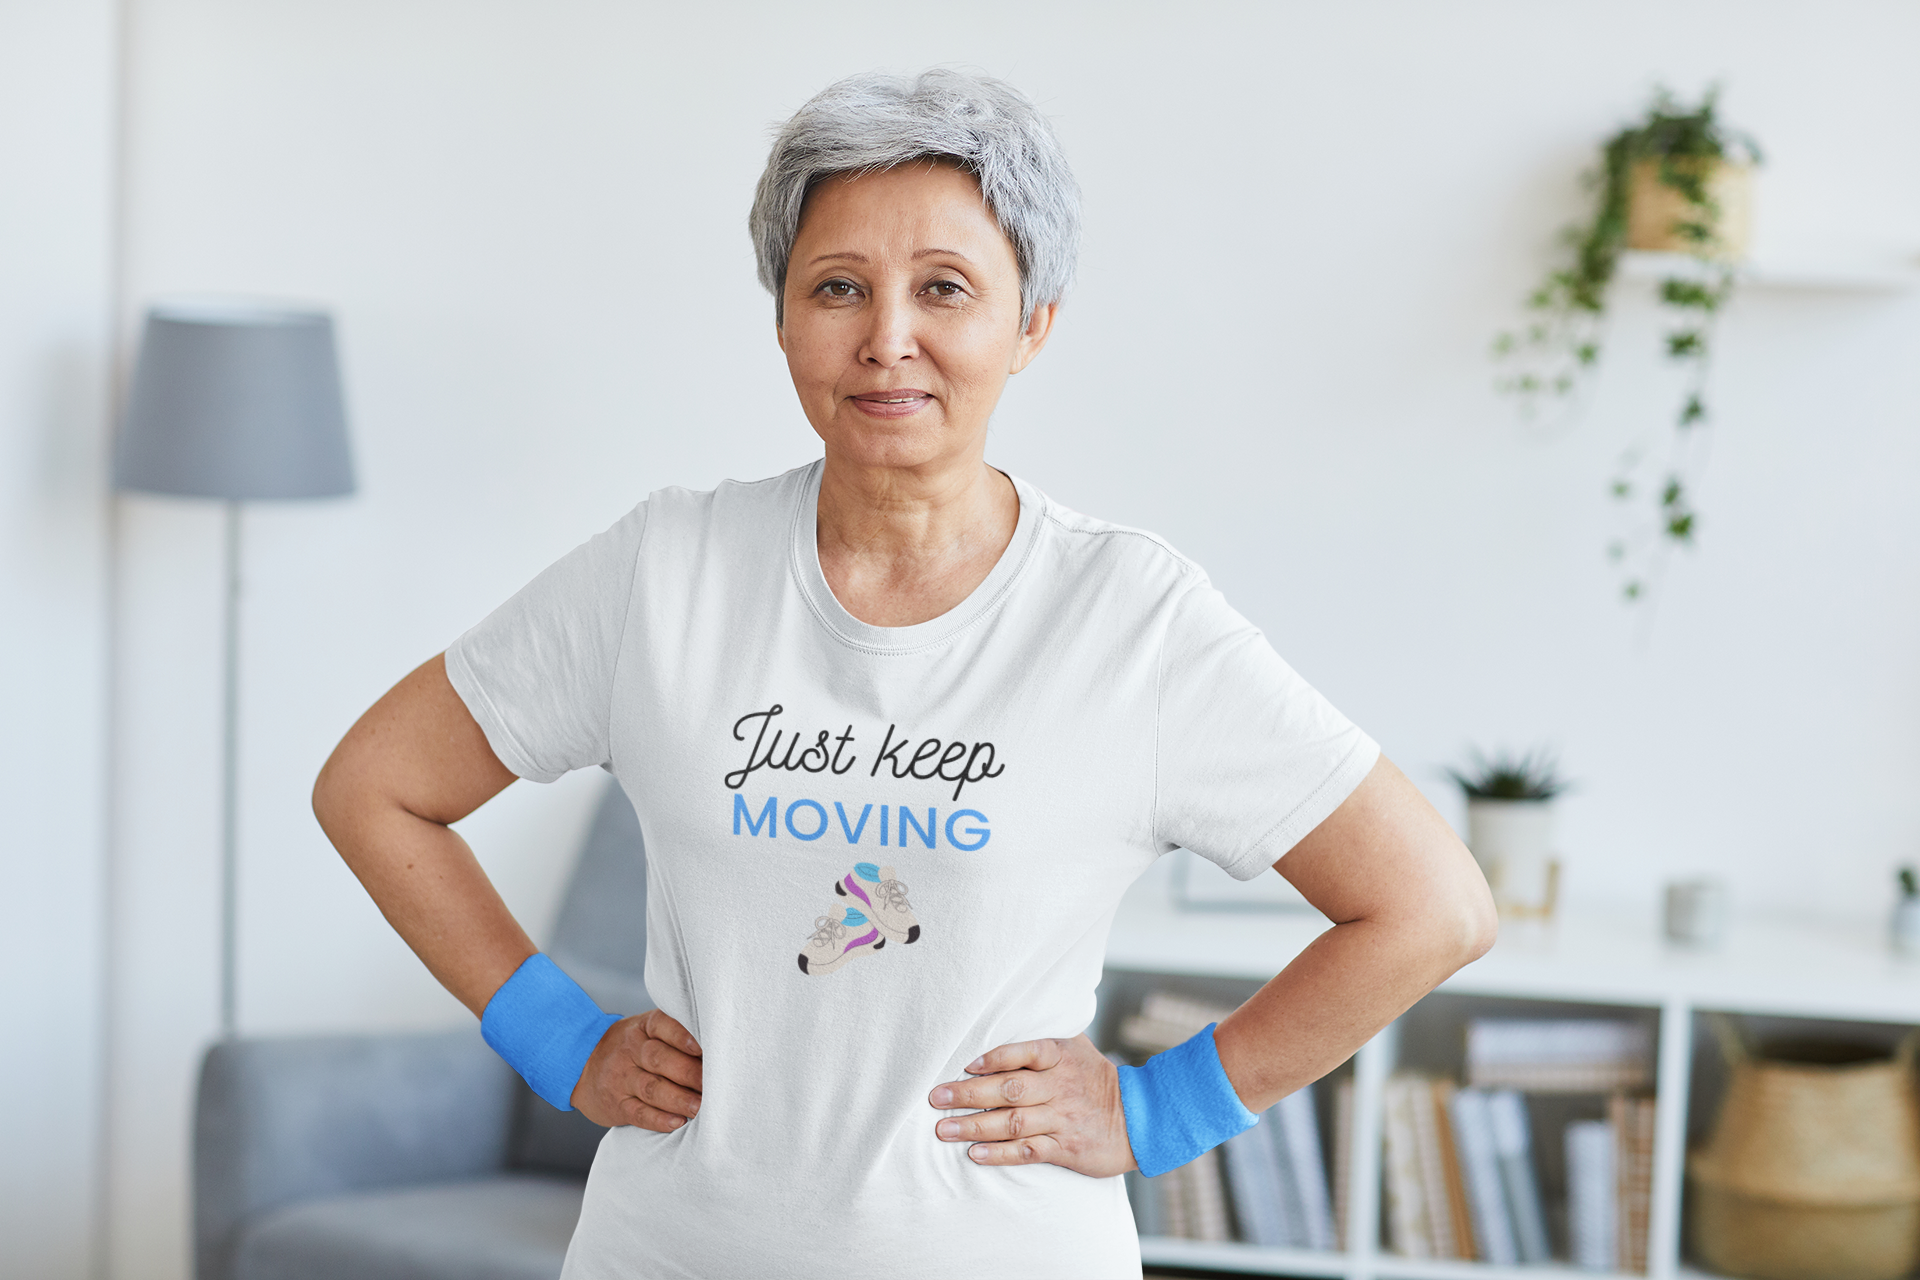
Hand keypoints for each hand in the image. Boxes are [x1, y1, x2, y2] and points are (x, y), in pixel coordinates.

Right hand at [570, 1009, 702, 1130]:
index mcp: (643, 1028)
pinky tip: (678, 1122)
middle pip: (660, 1060)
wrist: (581, 1066)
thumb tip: (717, 1049)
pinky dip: (659, 1119)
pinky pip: (638, 1113)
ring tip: (701, 1107)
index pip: (662, 1025)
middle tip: (715, 1085)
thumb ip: (675, 1034)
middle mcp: (630, 1050)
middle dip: (690, 1073)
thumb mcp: (645, 1030)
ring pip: (652, 1088)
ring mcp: (621, 1078)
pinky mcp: (616, 1105)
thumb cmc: (630, 1048)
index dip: (682, 1036)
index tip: (702, 1048)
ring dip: (679, 1099)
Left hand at [927, 1033, 1135, 1176]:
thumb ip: (1042, 1037)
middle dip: (969, 1094)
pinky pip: (1028, 1150)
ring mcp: (1061, 1119)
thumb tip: (1006, 1015)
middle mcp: (1059, 1087)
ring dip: (974, 1127)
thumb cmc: (1097, 1079)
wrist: (1140, 1119)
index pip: (1024, 1052)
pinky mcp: (1065, 1147)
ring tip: (944, 1130)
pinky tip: (975, 1154)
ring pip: (1012, 1122)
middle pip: (1008, 1089)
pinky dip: (1000, 1153)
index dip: (994, 1058)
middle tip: (936, 1097)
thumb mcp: (1077, 1048)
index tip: (966, 1065)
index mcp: (1060, 1058)